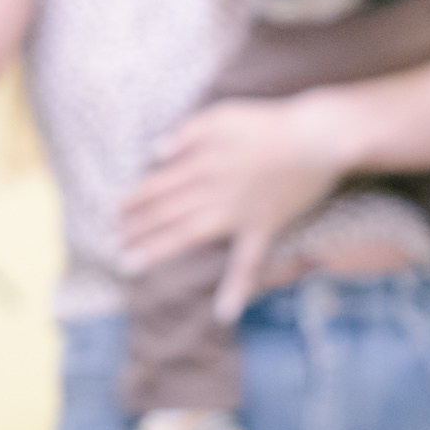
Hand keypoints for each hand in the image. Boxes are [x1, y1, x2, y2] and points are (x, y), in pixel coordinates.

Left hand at [116, 93, 353, 321]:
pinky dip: (237, 288)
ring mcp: (237, 213)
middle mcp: (212, 190)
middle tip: (113, 246)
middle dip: (136, 229)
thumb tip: (155, 152)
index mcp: (200, 162)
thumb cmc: (268, 123)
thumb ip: (186, 133)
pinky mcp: (263, 227)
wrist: (316, 138)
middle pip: (165, 212)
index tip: (113, 214)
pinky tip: (224, 314)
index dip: (133, 201)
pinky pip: (248, 262)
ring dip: (158, 250)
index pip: (157, 185)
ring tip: (132, 263)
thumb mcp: (221, 115)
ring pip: (189, 234)